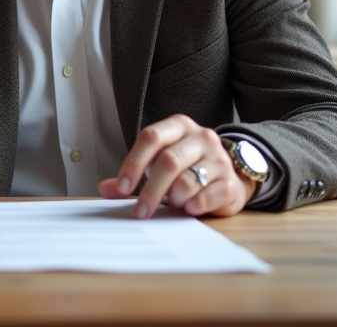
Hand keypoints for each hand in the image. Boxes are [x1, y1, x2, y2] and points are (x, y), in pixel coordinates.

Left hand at [98, 114, 255, 218]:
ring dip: (174, 198)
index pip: (151, 137)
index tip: (122, 187)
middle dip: (150, 190)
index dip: (134, 162)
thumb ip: (133, 174)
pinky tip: (189, 208)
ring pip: (188, 181)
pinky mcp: (231, 181)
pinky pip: (207, 197)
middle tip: (140, 211)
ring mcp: (219, 158)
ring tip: (173, 203)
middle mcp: (200, 137)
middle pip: (169, 161)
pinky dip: (193, 206)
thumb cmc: (187, 167)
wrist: (230, 175)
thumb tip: (106, 188)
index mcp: (178, 126)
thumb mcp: (160, 162)